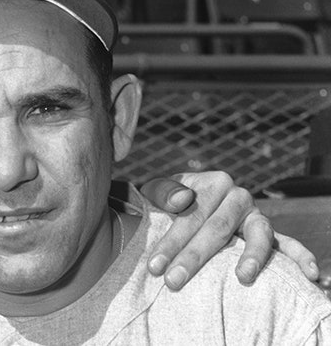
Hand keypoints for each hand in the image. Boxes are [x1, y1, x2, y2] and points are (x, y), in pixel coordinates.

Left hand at [140, 172, 319, 289]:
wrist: (182, 206)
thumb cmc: (167, 203)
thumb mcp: (157, 192)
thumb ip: (164, 191)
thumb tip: (183, 199)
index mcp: (213, 183)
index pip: (193, 214)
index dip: (172, 241)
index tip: (155, 267)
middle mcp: (239, 197)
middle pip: (218, 228)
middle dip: (195, 257)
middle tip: (174, 281)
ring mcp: (256, 216)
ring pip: (258, 234)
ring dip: (252, 256)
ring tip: (243, 276)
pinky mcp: (269, 234)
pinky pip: (288, 244)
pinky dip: (301, 256)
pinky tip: (310, 273)